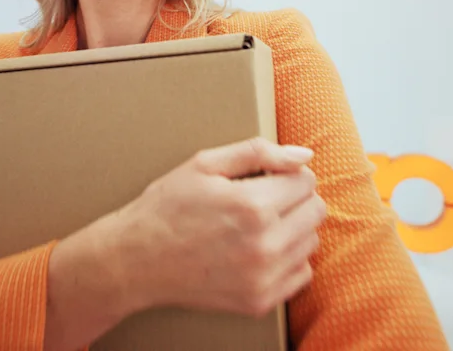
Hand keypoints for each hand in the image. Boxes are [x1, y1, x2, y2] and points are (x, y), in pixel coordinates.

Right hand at [112, 137, 326, 318]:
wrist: (136, 260)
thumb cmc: (168, 206)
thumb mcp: (204, 164)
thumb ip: (258, 152)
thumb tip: (305, 154)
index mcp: (252, 206)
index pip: (306, 180)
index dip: (287, 173)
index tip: (265, 178)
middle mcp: (264, 245)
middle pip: (316, 211)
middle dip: (294, 198)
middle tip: (262, 199)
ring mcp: (263, 278)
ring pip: (312, 242)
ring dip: (293, 228)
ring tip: (256, 225)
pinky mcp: (260, 301)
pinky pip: (302, 274)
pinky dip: (287, 259)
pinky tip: (257, 250)